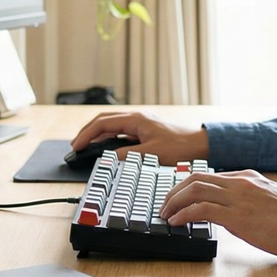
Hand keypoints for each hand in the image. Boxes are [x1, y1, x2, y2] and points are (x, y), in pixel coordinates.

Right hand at [70, 110, 208, 164]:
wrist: (200, 145)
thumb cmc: (180, 147)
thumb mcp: (152, 154)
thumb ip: (128, 155)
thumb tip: (109, 158)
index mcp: (136, 119)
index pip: (103, 124)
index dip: (87, 135)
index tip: (76, 146)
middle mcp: (136, 118)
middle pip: (103, 121)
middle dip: (87, 132)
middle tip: (75, 146)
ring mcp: (140, 123)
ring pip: (111, 125)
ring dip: (96, 135)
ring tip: (85, 146)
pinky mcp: (144, 130)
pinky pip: (120, 131)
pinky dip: (107, 138)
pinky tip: (103, 147)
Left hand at [160, 170, 276, 259]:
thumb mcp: (267, 202)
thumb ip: (248, 202)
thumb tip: (230, 214)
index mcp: (247, 178)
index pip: (208, 175)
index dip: (187, 186)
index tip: (176, 198)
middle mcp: (240, 182)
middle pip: (195, 178)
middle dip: (173, 192)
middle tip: (163, 206)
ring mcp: (238, 197)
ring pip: (194, 190)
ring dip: (173, 202)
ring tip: (164, 215)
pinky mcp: (237, 215)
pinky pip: (201, 209)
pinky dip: (183, 214)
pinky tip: (176, 223)